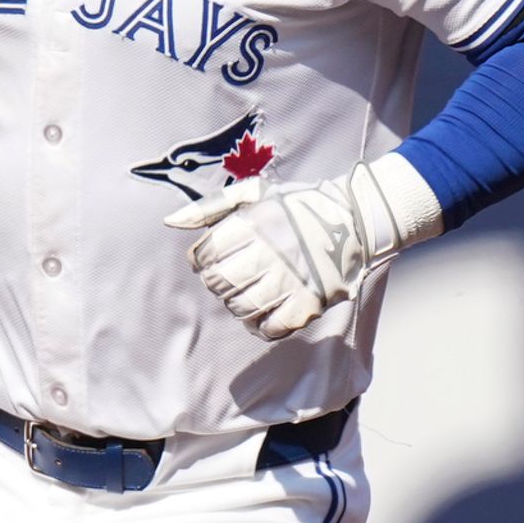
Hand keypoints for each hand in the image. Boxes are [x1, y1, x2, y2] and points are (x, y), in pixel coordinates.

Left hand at [165, 159, 445, 340]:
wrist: (354, 221)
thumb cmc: (297, 206)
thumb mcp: (255, 193)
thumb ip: (210, 207)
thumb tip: (169, 222)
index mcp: (255, 223)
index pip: (205, 256)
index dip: (201, 260)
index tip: (214, 257)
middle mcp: (271, 253)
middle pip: (219, 284)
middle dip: (218, 282)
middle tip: (233, 274)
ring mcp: (291, 282)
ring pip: (240, 308)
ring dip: (237, 303)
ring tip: (251, 289)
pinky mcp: (307, 305)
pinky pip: (267, 329)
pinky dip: (259, 324)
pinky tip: (266, 308)